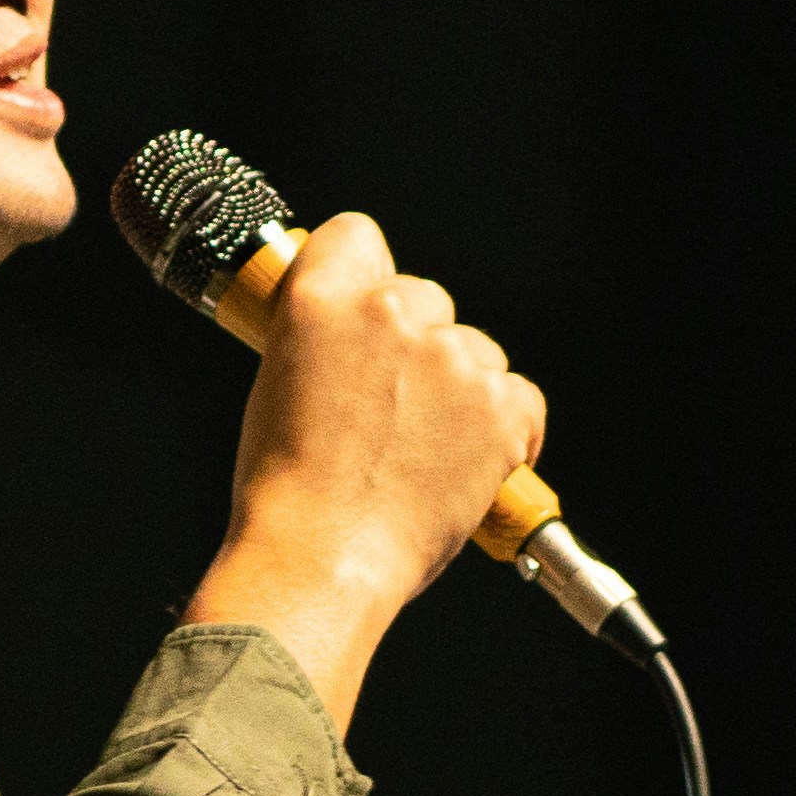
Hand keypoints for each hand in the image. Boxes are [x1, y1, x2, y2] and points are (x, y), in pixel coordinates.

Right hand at [181, 211, 543, 730]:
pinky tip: (467, 464)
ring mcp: (454, 359)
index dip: (360, 274)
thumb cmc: (286, 490)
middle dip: (413, 344)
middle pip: (424, 296)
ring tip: (419, 452)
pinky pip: (520, 398)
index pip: (357, 236)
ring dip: (457, 389)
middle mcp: (392, 314)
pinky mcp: (501, 409)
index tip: (363, 312)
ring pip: (473, 350)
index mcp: (321, 298)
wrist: (321, 560)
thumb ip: (319, 339)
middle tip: (388, 409)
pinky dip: (504, 430)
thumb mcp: (275, 384)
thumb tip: (350, 340)